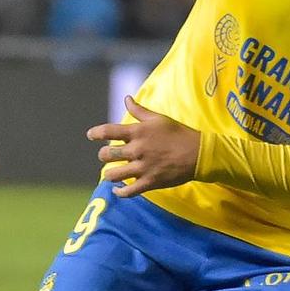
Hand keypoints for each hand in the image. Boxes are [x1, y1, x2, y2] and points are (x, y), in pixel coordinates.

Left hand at [86, 95, 200, 198]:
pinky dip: (120, 192)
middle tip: (106, 156)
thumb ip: (139, 110)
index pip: (108, 131)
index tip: (91, 135)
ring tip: (111, 173)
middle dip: (103, 155)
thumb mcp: (158, 119)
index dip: (95, 133)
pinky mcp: (150, 182)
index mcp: (137, 132)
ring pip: (113, 174)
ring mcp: (142, 168)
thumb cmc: (178, 133)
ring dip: (109, 174)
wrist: (198, 154)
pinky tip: (118, 189)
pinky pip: (128, 191)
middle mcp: (137, 150)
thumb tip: (126, 98)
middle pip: (106, 155)